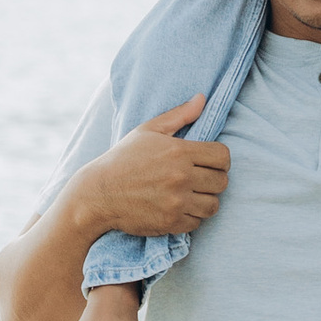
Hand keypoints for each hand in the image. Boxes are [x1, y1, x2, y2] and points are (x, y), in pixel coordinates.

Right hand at [81, 97, 230, 242]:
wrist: (98, 193)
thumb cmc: (123, 159)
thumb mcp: (148, 130)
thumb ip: (179, 115)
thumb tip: (203, 98)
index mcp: (178, 151)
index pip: (222, 156)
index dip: (221, 160)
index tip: (211, 163)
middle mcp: (180, 177)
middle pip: (221, 182)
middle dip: (214, 180)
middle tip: (200, 180)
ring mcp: (176, 202)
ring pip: (213, 205)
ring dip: (205, 200)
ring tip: (192, 195)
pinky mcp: (170, 222)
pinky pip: (197, 222)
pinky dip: (191, 217)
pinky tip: (179, 208)